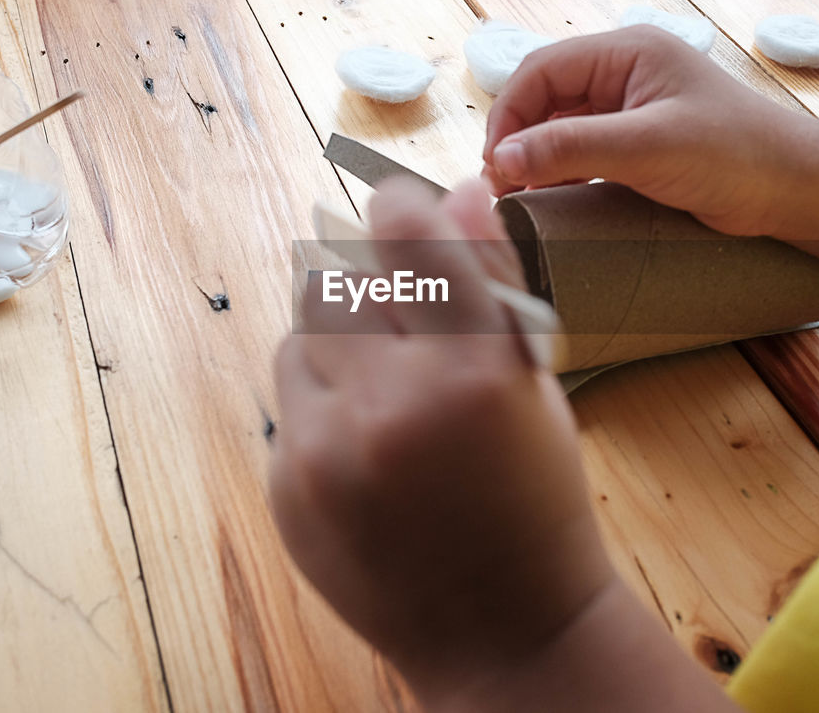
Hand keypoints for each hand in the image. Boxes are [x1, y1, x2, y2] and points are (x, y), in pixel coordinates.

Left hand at [272, 178, 616, 703]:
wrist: (506, 630)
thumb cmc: (535, 497)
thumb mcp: (532, 382)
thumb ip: (490, 280)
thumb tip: (459, 188)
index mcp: (470, 371)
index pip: (403, 229)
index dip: (401, 209)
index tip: (403, 218)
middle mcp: (387, 404)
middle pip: (331, 277)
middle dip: (363, 285)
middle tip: (400, 324)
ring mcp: (321, 453)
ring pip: (297, 338)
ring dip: (336, 346)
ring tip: (386, 396)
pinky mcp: (283, 491)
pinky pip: (287, 408)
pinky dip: (321, 410)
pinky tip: (368, 454)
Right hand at [481, 25, 813, 236]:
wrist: (795, 189)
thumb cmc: (736, 156)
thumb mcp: (646, 149)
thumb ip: (570, 149)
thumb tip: (500, 160)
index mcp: (627, 51)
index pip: (541, 70)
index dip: (508, 114)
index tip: (496, 165)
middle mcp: (625, 71)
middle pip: (545, 96)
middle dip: (518, 137)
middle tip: (503, 186)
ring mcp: (632, 107)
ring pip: (560, 125)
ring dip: (536, 157)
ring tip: (521, 196)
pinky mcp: (640, 142)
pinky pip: (583, 149)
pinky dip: (561, 171)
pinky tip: (553, 197)